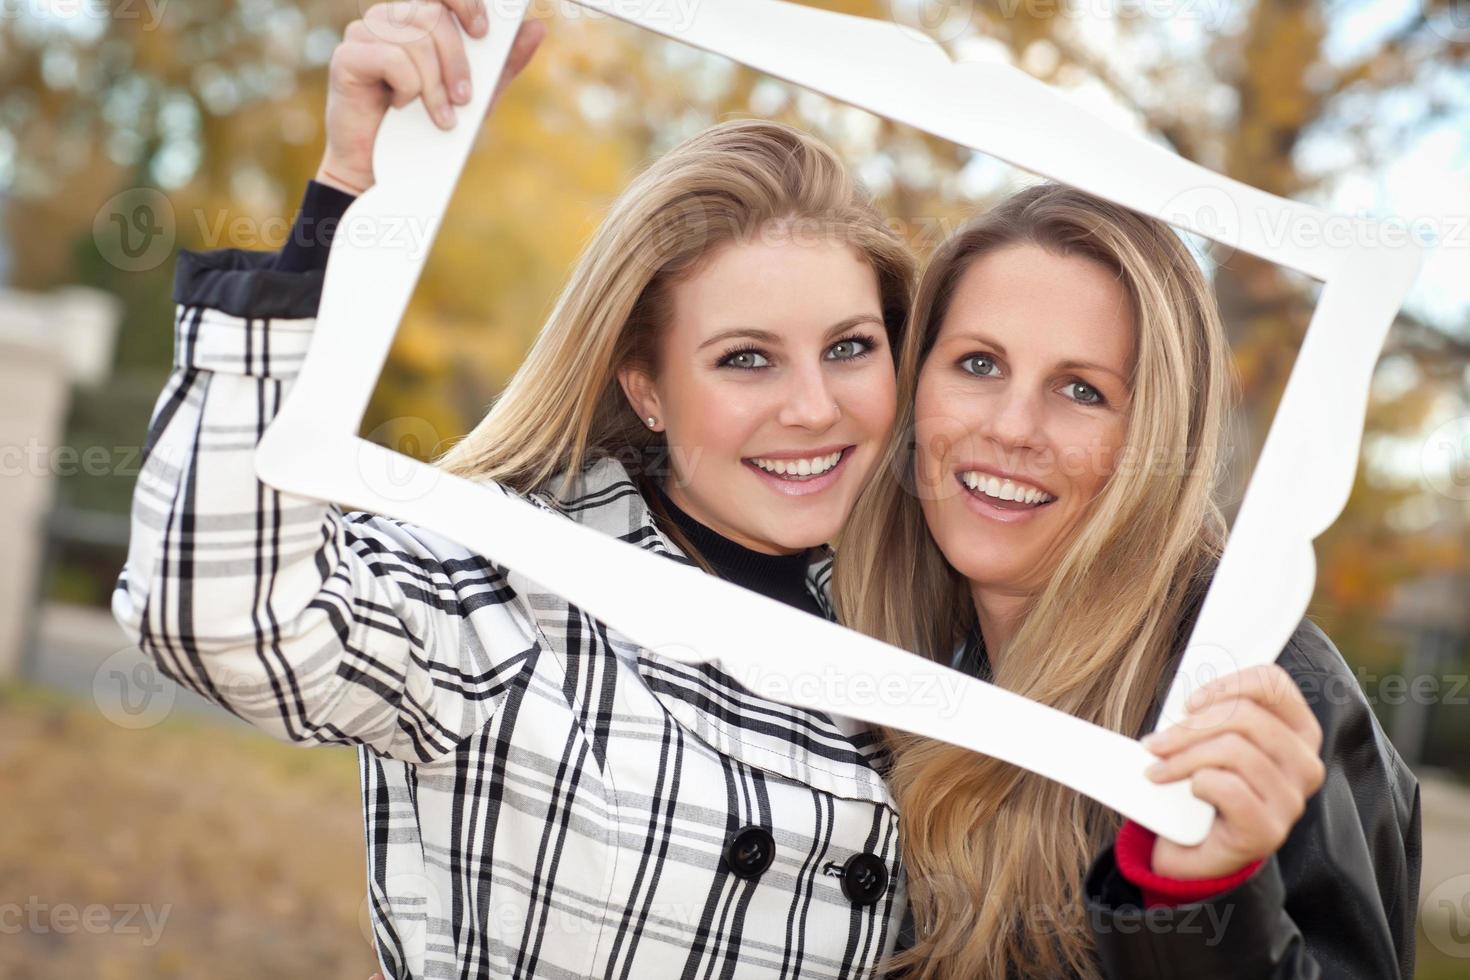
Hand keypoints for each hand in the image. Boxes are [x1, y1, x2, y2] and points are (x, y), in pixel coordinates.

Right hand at [316, 1, 544, 193]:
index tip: (483, 33)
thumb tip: (536, 28)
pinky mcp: (347, 57)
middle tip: (464, 98)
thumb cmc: (427, 129)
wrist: (386, 170)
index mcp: (417, 19)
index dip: (465, 4)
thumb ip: (502, 64)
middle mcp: (389, 19)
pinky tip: (400, 106)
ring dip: (434, 86)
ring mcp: (364, 35)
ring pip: (415, 41)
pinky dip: (407, 88)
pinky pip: (391, 58)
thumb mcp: (476, 97)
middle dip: (456, 62)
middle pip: (433, 16)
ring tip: (438, 115)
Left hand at [1142, 664, 1325, 879]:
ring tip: (1158, 770)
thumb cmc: (1206, 785)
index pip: (1274, 684)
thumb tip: (1189, 696)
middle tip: (1155, 744)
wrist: (1197, 850)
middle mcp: (1305, 764)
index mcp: (1299, 732)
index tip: (1190, 702)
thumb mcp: (1213, 740)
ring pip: (1233, 750)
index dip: (1226, 685)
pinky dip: (1196, 783)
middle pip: (1246, 716)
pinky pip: (1227, 787)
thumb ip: (1213, 712)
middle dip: (1189, 727)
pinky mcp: (1268, 830)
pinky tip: (1188, 790)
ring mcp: (1291, 801)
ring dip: (1182, 758)